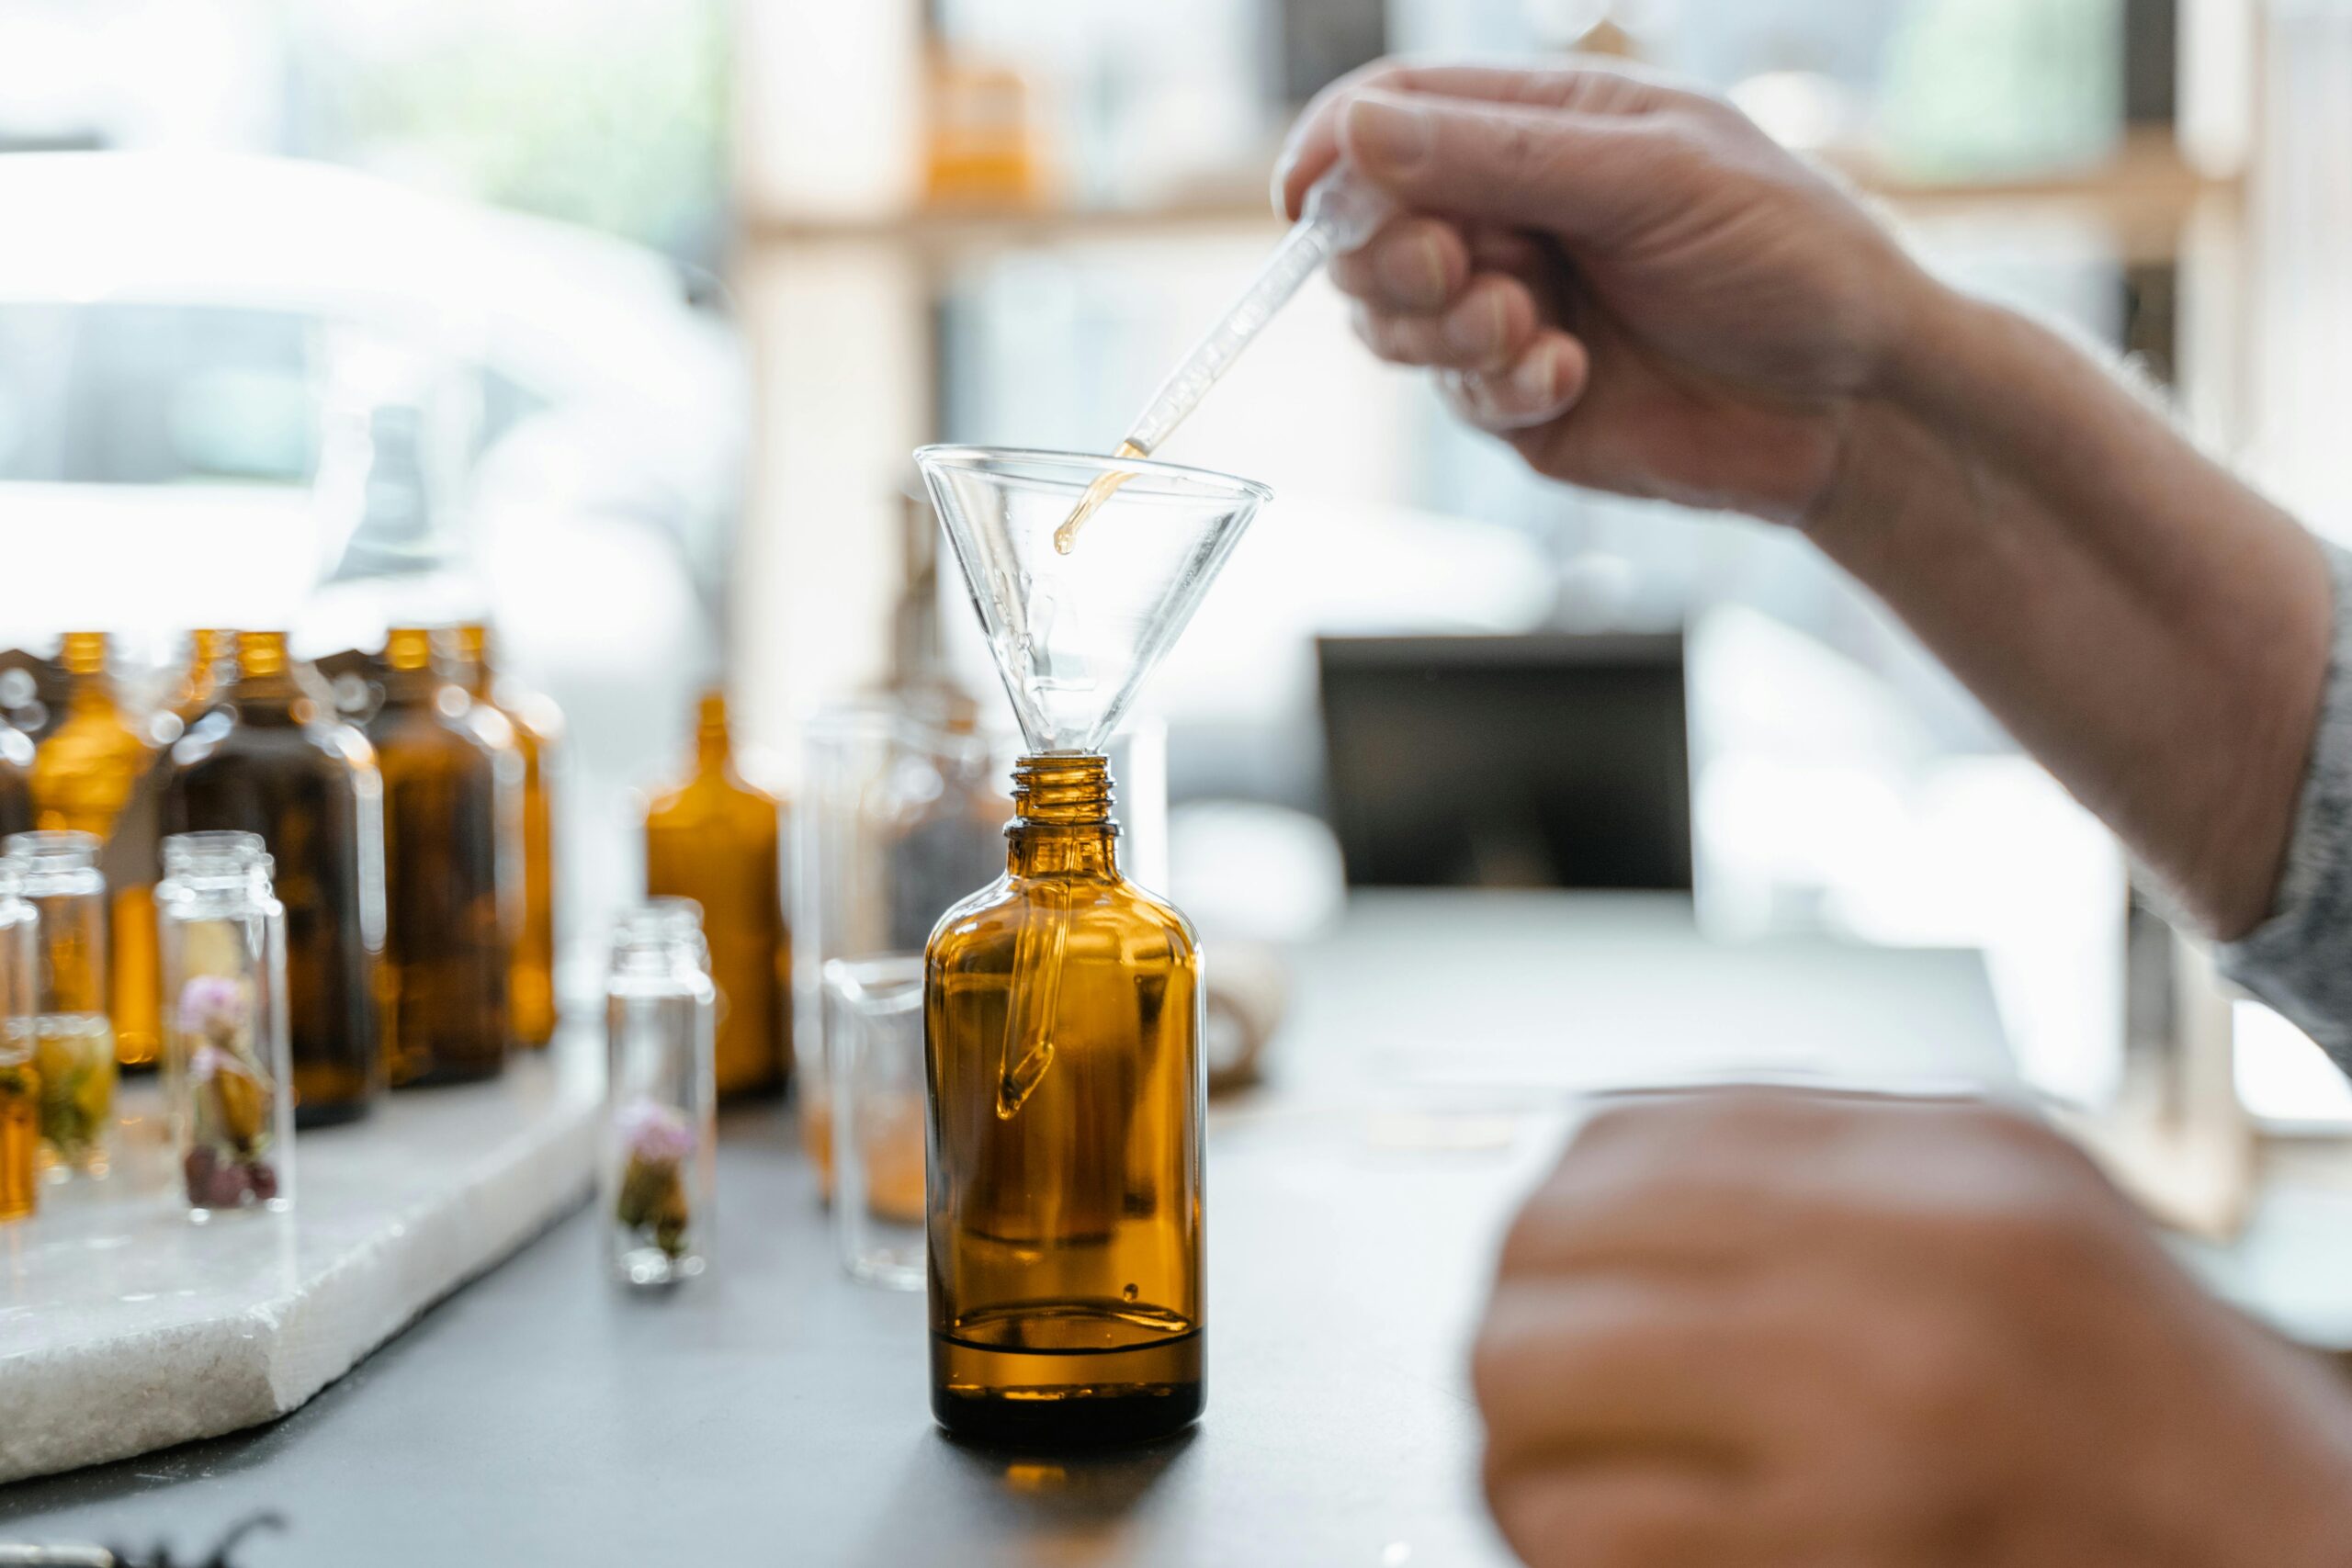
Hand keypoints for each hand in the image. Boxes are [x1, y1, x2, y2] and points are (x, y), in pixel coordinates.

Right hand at [1276, 61, 1943, 525]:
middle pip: (1369, 227)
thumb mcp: (1651, 178)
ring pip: (1392, 321)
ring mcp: (1509, 312)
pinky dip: (1497, 386)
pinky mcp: (1521, 402)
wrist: (1857, 400)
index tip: (1304, 195)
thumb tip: (1356, 134)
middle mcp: (1510, 216)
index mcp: (1539, 131)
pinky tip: (1569, 378)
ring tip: (1532, 330)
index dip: (1333, 149)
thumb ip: (1499, 158)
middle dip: (1391, 255)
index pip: (1390, 116)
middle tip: (1459, 271)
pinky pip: (1454, 395)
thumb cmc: (1785, 256)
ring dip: (1444, 328)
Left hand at [1476, 1090, 2351, 1565]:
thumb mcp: (2014, 1192)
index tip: (1547, 1256)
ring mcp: (1859, 1431)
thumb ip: (1826, 1150)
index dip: (1549, 1204)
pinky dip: (1559, 1543)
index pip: (1618, 1141)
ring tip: (1548, 1466)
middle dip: (1507, 1322)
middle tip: (1526, 1373)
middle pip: (1545, 1256)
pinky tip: (1600, 1543)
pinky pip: (1590, 1538)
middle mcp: (1889, 1279)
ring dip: (1510, 1442)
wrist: (2288, 1556)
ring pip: (1529, 1398)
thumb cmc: (2146, 1392)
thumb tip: (1606, 1157)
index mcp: (1933, 1165)